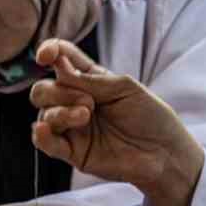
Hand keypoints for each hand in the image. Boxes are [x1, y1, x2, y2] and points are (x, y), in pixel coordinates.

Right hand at [29, 39, 205, 205]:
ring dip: (61, 112)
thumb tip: (58, 67)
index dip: (49, 52)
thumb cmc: (150, 116)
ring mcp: (72, 128)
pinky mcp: (73, 152)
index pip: (60, 60)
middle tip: (89, 102)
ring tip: (86, 115)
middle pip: (43, 90)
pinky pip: (46, 143)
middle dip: (59, 91)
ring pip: (44, 114)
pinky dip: (41, 135)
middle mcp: (75, 102)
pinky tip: (44, 129)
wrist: (165, 152)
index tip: (46, 56)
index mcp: (89, 80)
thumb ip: (90, 78)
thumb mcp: (124, 87)